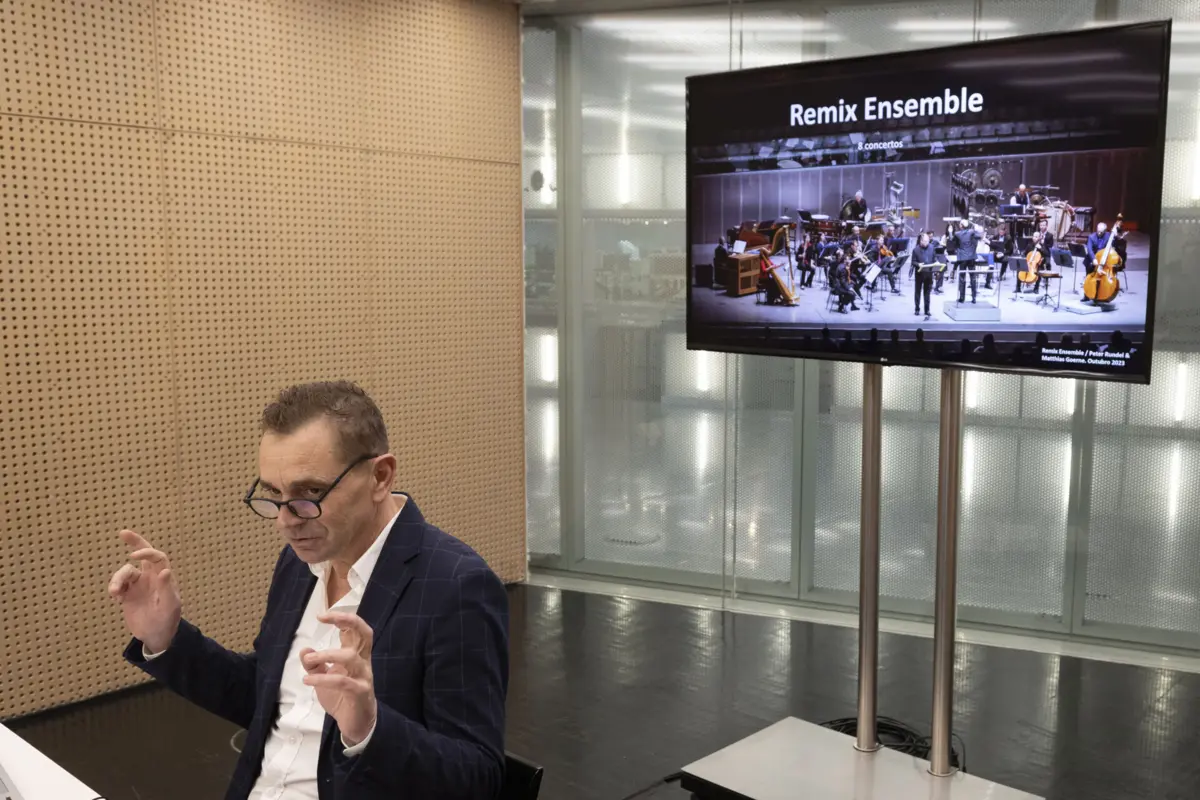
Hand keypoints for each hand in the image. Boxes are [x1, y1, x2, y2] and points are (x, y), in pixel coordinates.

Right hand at [108, 530, 181, 652]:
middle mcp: (151, 578)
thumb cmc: (168, 620)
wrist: (156, 636)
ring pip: (124, 572)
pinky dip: (114, 588)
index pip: (157, 557)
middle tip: (123, 532)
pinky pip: (118, 585)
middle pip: (143, 555)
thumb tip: (165, 571)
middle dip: (135, 542)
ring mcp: (138, 585)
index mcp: (163, 578)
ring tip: (115, 592)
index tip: (133, 555)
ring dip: (117, 579)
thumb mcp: (169, 606)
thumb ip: (167, 589)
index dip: (146, 552)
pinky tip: (116, 598)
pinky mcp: (127, 595)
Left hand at [301, 611, 376, 745]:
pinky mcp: (360, 692)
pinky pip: (343, 682)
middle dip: (348, 621)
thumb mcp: (324, 678)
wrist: (356, 724)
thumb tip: (304, 649)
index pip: (355, 630)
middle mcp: (363, 662)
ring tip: (309, 659)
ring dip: (327, 654)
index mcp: (356, 655)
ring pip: (351, 657)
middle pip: (365, 634)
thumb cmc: (342, 697)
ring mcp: (364, 676)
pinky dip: (323, 679)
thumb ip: (315, 664)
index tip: (321, 615)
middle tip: (326, 618)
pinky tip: (308, 680)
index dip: (342, 618)